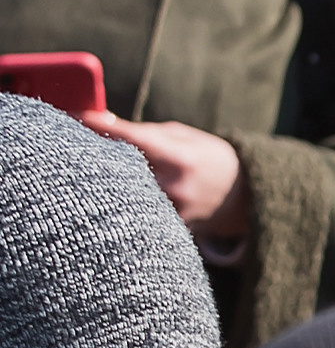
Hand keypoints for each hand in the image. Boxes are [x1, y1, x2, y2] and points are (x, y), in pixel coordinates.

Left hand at [88, 112, 246, 237]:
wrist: (244, 197)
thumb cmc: (209, 158)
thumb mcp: (184, 137)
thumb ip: (147, 133)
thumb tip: (103, 123)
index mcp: (180, 157)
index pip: (131, 138)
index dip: (100, 126)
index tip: (77, 116)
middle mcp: (175, 187)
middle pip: (120, 170)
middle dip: (97, 157)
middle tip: (76, 147)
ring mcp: (173, 213)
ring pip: (125, 196)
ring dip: (108, 182)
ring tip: (93, 173)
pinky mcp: (172, 230)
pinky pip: (139, 214)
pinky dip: (125, 202)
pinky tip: (115, 196)